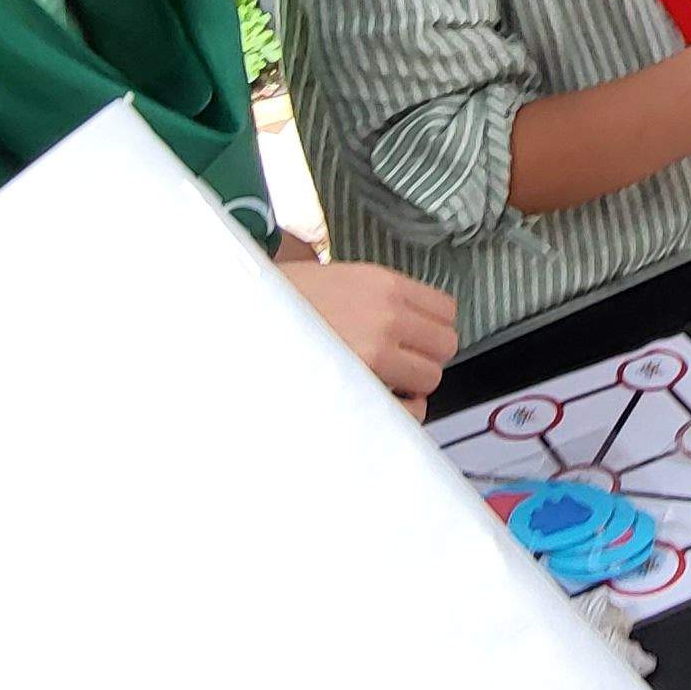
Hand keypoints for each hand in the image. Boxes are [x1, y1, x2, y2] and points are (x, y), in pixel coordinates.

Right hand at [281, 258, 461, 412]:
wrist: (244, 316)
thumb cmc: (284, 300)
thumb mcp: (339, 278)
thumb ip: (380, 297)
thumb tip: (412, 323)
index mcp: (384, 284)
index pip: (446, 310)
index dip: (432, 326)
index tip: (418, 334)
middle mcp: (388, 317)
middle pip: (445, 345)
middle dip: (425, 354)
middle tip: (402, 359)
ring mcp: (375, 354)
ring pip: (431, 378)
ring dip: (413, 383)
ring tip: (386, 380)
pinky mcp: (361, 387)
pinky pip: (409, 410)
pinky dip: (403, 411)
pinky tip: (384, 402)